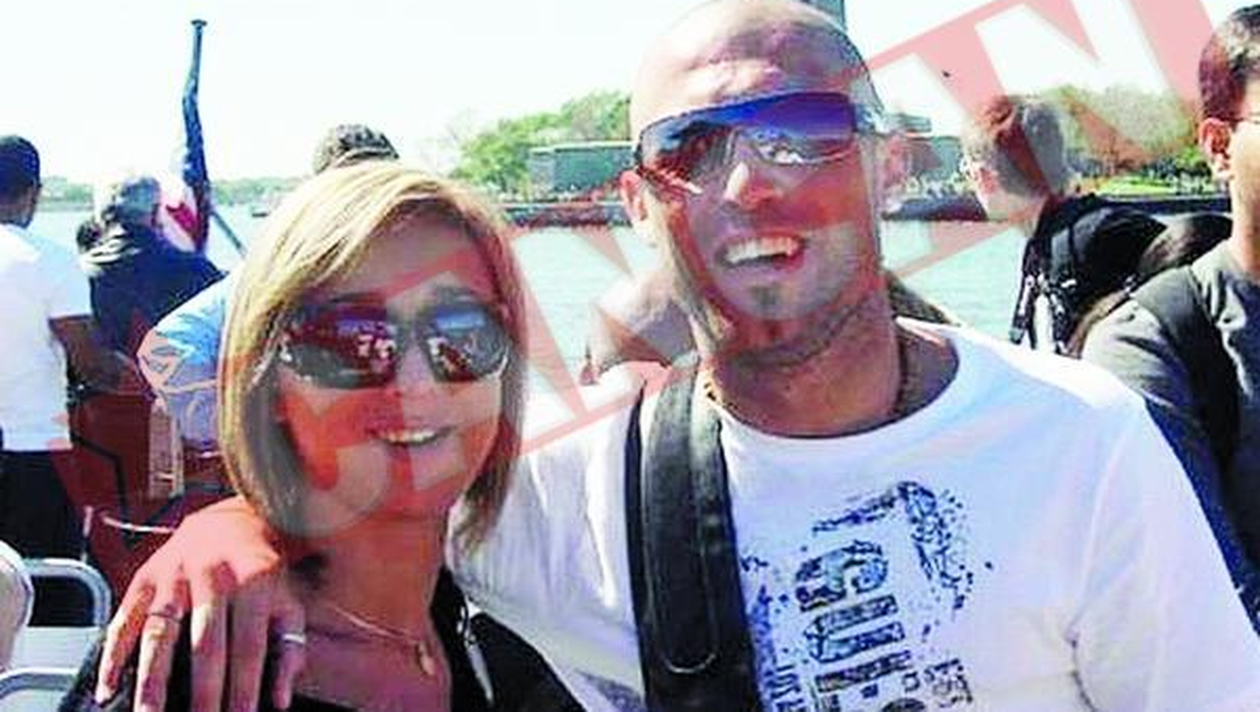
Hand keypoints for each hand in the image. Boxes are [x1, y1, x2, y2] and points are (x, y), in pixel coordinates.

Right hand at [94, 496, 306, 710]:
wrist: (229, 521)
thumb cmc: (262, 572)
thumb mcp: (288, 600)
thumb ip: (289, 647)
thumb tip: (280, 699)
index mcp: (254, 581)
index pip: (248, 646)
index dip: (245, 689)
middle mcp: (212, 576)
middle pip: (204, 645)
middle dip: (203, 694)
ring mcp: (173, 576)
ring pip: (159, 635)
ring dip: (151, 683)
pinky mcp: (143, 578)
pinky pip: (123, 621)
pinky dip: (112, 657)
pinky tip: (106, 690)